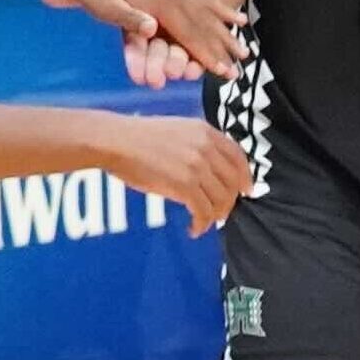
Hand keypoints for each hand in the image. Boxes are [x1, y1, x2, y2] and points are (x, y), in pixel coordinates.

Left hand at [51, 0, 241, 72]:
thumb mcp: (104, 7)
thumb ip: (128, 18)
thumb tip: (152, 29)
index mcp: (160, 1)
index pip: (189, 33)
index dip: (207, 54)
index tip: (223, 71)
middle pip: (204, 26)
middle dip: (223, 50)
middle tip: (239, 70)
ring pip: (209, 14)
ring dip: (227, 34)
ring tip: (244, 51)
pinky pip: (204, 0)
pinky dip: (222, 11)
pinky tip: (237, 18)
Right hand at [100, 111, 253, 224]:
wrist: (114, 141)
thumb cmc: (138, 137)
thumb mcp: (177, 130)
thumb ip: (198, 145)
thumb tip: (212, 171)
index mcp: (206, 132)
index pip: (238, 157)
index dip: (245, 177)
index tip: (246, 190)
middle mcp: (206, 148)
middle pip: (232, 182)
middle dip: (229, 201)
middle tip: (220, 212)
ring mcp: (196, 166)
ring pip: (221, 199)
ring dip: (215, 215)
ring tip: (204, 221)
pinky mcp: (184, 185)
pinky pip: (203, 211)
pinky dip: (201, 224)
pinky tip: (194, 229)